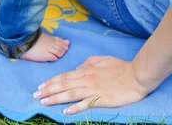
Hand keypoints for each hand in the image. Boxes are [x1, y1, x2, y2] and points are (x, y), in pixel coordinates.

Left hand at [33, 55, 149, 114]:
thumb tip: (77, 67)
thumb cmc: (120, 67)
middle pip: (64, 84)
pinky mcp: (101, 99)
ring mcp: (93, 90)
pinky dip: (75, 108)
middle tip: (35, 95)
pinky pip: (85, 104)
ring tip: (44, 102)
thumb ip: (88, 62)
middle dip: (48, 90)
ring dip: (56, 98)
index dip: (52, 81)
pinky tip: (65, 112)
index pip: (65, 76)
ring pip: (70, 94)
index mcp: (87, 70)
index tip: (41, 85)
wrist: (136, 75)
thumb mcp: (102, 59)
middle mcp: (87, 79)